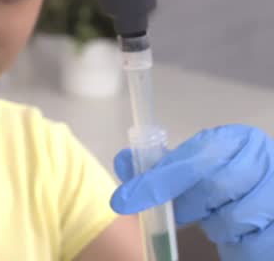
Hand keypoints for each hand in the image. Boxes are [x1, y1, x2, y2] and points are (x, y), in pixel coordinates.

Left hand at [111, 125, 273, 260]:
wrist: (271, 201)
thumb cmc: (232, 179)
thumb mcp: (200, 165)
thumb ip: (164, 165)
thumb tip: (125, 163)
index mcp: (241, 140)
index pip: (193, 157)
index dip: (158, 179)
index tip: (125, 199)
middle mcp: (266, 161)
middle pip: (212, 187)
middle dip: (185, 204)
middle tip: (173, 214)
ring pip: (230, 219)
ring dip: (213, 224)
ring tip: (216, 216)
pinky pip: (249, 245)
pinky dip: (235, 243)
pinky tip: (235, 231)